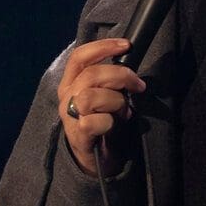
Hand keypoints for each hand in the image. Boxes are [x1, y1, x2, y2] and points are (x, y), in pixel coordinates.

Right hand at [58, 37, 146, 176]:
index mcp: (71, 83)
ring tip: (123, 111)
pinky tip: (113, 126)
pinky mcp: (77, 136)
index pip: (80, 57)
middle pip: (91, 75)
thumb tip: (129, 69)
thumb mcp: (104, 96)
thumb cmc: (102, 123)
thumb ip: (109, 81)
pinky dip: (109, 122)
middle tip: (138, 85)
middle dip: (121, 76)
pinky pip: (93, 122)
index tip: (126, 45)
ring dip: (115, 101)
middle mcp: (66, 97)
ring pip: (90, 97)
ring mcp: (70, 117)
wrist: (95, 160)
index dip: (103, 47)